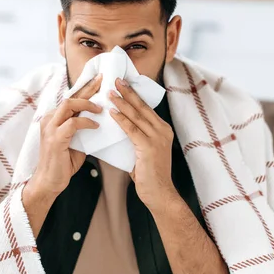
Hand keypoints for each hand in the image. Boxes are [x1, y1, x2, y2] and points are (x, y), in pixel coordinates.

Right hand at [30, 74, 102, 197]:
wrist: (49, 182)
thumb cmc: (63, 163)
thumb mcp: (76, 142)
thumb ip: (83, 130)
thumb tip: (101, 120)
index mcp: (54, 119)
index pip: (71, 99)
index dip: (86, 88)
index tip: (100, 80)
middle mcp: (49, 119)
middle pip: (70, 97)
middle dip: (88, 88)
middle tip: (103, 81)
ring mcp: (50, 128)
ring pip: (68, 105)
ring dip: (87, 103)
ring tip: (101, 108)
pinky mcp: (55, 138)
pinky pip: (73, 123)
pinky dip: (86, 122)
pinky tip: (96, 125)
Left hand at [108, 78, 176, 208]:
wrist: (160, 193)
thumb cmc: (149, 174)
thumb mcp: (144, 151)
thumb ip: (136, 137)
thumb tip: (120, 125)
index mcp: (163, 129)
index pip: (146, 109)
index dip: (134, 95)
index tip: (123, 84)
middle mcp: (163, 131)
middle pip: (142, 107)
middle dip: (128, 92)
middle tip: (116, 80)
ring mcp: (157, 138)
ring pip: (136, 116)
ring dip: (122, 102)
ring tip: (110, 92)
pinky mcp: (149, 147)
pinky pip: (132, 130)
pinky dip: (121, 119)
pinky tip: (112, 112)